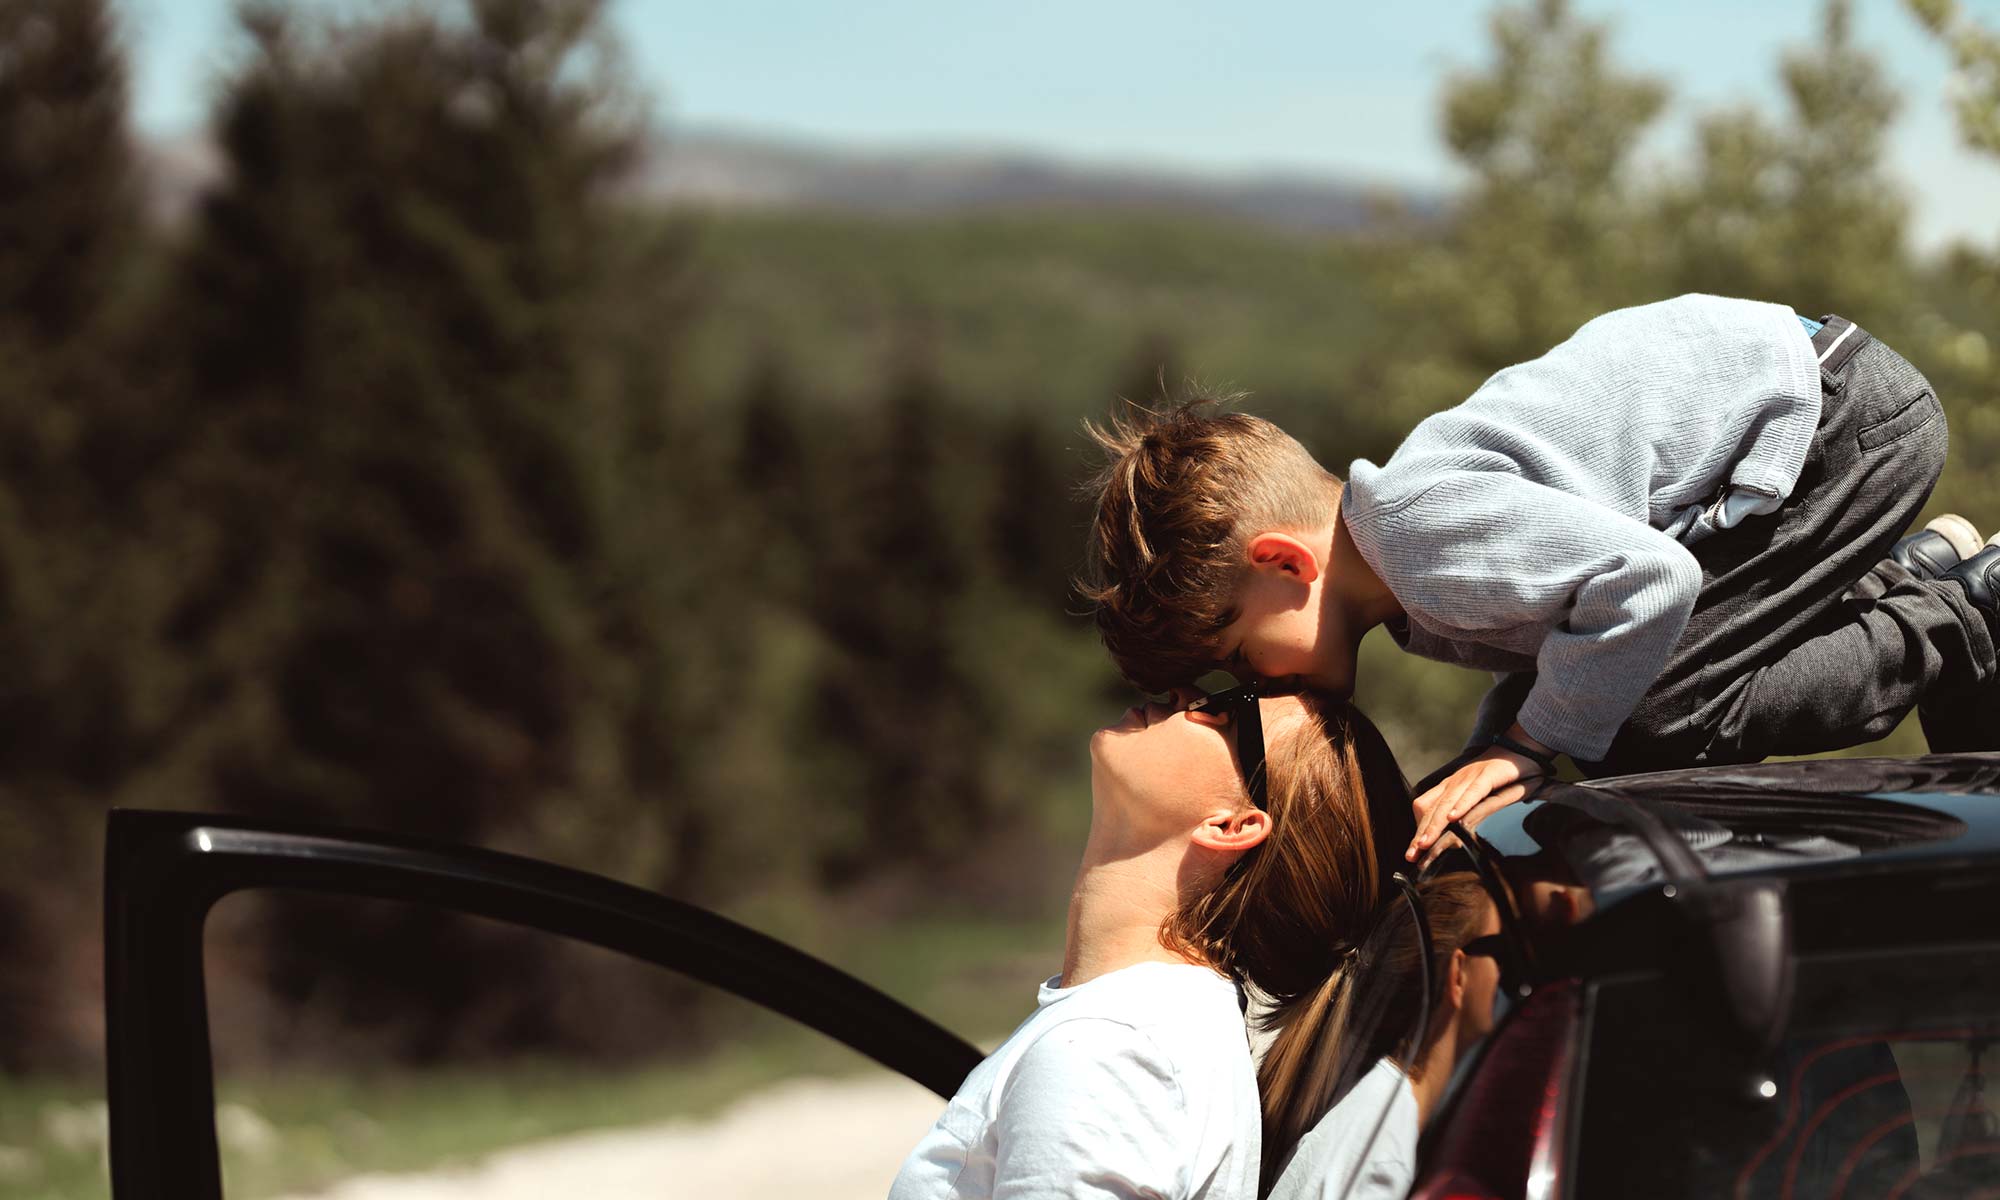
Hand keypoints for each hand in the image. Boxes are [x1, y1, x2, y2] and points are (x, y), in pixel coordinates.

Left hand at [1406, 729, 1549, 861]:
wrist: (1521, 748)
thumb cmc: (1500, 776)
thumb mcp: (1478, 795)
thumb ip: (1466, 813)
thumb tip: (1454, 838)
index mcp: (1450, 786)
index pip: (1426, 808)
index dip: (1418, 830)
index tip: (1412, 853)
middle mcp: (1455, 781)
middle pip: (1432, 809)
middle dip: (1421, 834)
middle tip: (1412, 855)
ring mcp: (1470, 777)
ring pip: (1447, 803)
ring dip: (1434, 825)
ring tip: (1425, 844)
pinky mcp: (1487, 775)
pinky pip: (1472, 792)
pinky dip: (1462, 805)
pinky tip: (1454, 819)